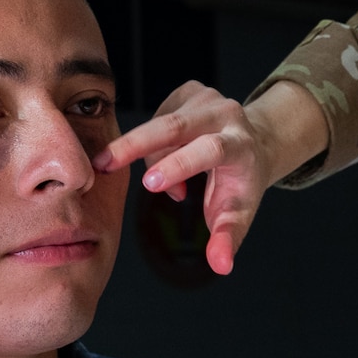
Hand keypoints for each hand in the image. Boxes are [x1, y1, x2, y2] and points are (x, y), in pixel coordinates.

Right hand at [92, 81, 325, 275]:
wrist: (254, 146)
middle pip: (175, 127)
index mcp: (241, 145)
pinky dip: (153, 142)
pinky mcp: (191, 91)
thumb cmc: (241, 184)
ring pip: (161, 125)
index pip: (209, 150)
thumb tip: (221, 267)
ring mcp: (208, 98)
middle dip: (136, 145)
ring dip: (151, 156)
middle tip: (103, 165)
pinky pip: (158, 116)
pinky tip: (168, 156)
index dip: (179, 165)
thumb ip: (227, 240)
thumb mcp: (238, 215)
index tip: (150, 184)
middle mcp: (227, 115)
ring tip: (164, 183)